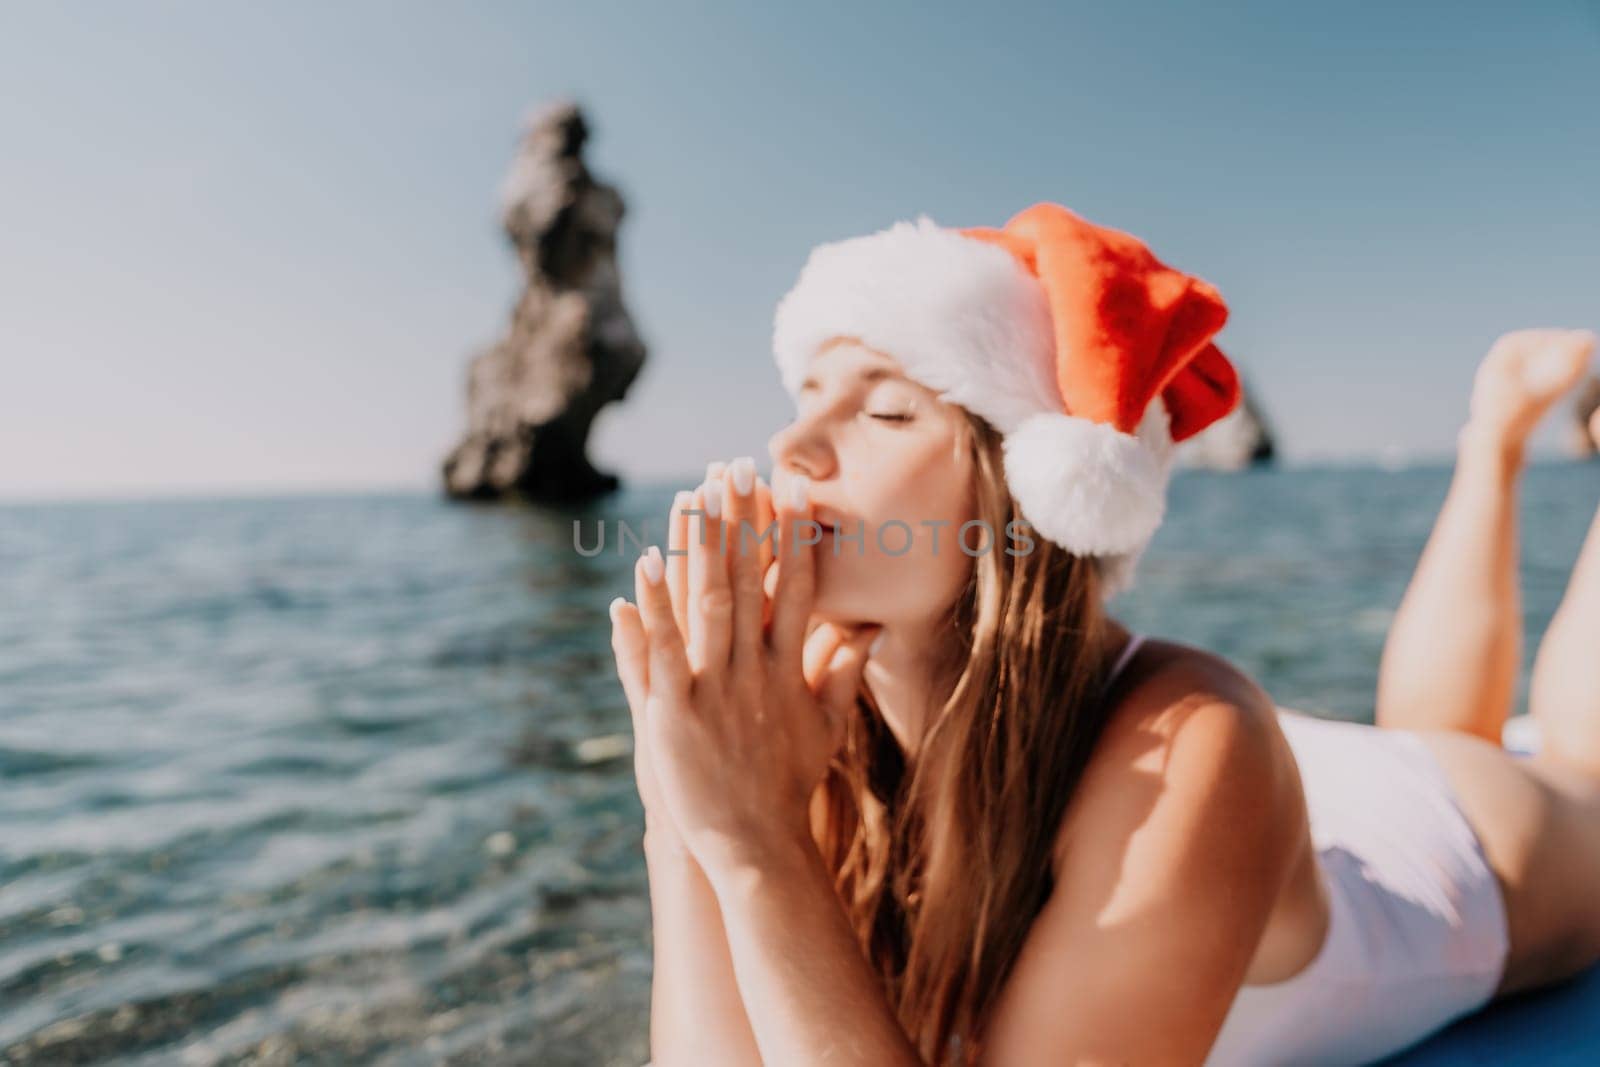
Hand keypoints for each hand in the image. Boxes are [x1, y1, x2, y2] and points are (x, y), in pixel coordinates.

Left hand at [626, 457, 879, 876]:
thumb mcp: (826, 727)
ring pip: (708, 605)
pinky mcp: (677, 712)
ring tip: (692, 496)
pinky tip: (641, 568)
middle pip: (751, 582)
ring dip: (699, 548)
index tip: (795, 489)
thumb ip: (844, 673)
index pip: (799, 588)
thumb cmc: (788, 787)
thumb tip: (874, 630)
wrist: (757, 845)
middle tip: (739, 468)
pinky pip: (663, 649)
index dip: (795, 536)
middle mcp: (756, 670)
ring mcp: (717, 689)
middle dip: (744, 522)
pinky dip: (653, 608)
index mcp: (790, 669)